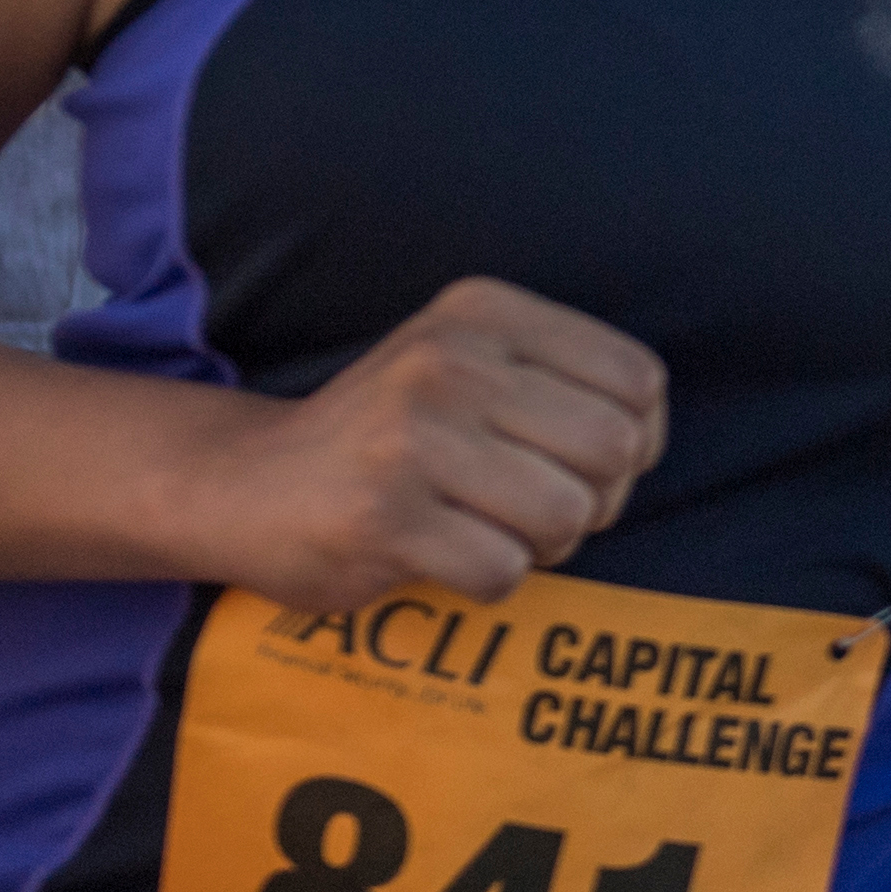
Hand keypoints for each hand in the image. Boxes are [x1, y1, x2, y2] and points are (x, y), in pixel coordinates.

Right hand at [208, 277, 668, 610]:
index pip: (638, 380)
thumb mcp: (473, 363)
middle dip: (595, 499)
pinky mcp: (380, 518)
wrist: (244, 483)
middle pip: (614, 449)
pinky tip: (442, 555)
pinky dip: (488, 579)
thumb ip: (566, 381)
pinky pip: (503, 570)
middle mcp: (449, 361)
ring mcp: (411, 438)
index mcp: (483, 312)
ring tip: (490, 529)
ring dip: (543, 545)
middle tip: (537, 509)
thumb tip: (645, 445)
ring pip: (568, 514)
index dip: (636, 440)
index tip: (582, 464)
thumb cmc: (391, 434)